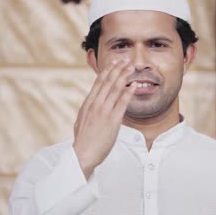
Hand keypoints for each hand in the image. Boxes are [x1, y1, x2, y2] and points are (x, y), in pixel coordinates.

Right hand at [73, 59, 136, 178]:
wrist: (82, 154)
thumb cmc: (82, 141)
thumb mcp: (81, 121)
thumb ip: (87, 111)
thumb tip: (89, 105)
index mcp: (88, 104)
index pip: (98, 83)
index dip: (107, 71)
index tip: (113, 63)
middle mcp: (95, 104)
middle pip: (108, 82)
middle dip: (118, 69)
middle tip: (126, 60)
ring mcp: (104, 111)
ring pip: (116, 89)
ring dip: (124, 77)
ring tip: (131, 68)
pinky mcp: (113, 120)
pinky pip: (122, 103)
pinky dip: (128, 93)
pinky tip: (134, 86)